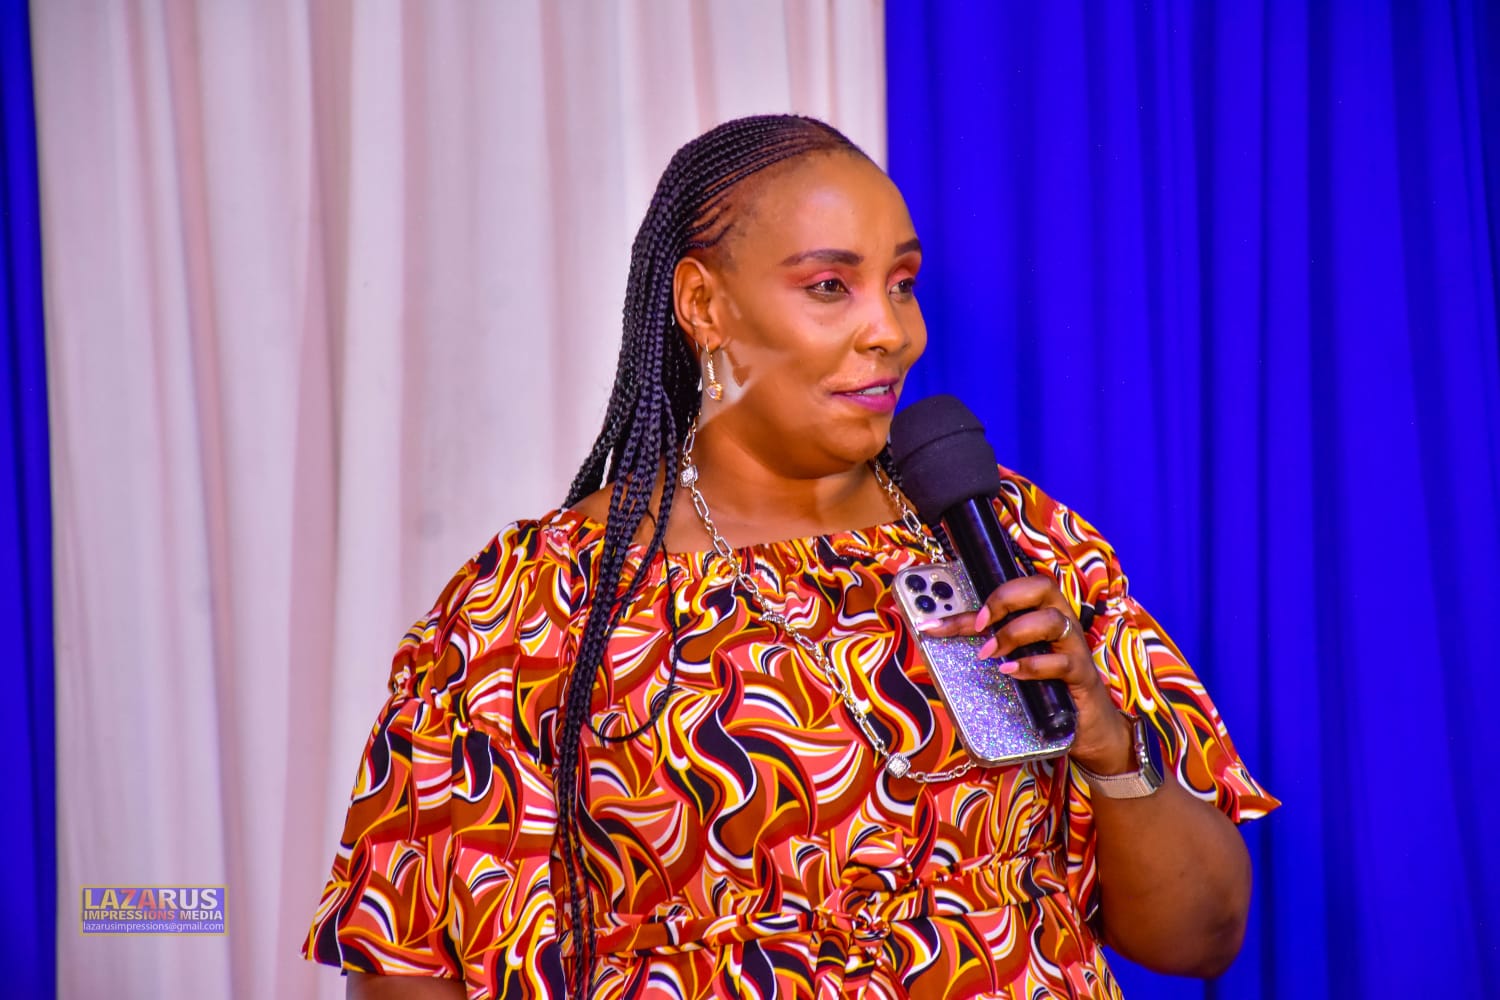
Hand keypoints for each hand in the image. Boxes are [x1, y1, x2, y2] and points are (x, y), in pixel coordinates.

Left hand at [920, 574, 1131, 773]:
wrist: (1088, 724)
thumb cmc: (1047, 686)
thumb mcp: (1015, 660)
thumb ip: (989, 644)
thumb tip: (944, 638)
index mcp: (1043, 612)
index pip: (1013, 590)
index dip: (976, 600)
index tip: (943, 620)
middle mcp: (1062, 623)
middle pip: (1043, 587)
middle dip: (1005, 599)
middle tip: (979, 625)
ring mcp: (1074, 648)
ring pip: (1053, 620)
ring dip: (1014, 634)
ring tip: (989, 654)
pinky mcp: (1082, 675)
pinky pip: (1061, 662)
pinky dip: (1032, 666)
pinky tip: (1011, 672)